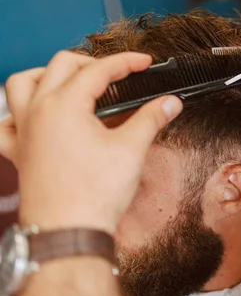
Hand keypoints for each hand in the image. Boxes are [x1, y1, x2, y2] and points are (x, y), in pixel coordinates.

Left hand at [0, 51, 182, 233]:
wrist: (69, 233)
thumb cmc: (94, 195)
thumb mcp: (132, 149)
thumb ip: (151, 118)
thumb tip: (169, 102)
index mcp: (64, 106)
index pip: (98, 70)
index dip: (126, 62)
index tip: (143, 63)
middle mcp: (38, 112)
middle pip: (60, 65)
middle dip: (92, 62)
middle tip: (117, 75)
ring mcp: (24, 132)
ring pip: (22, 84)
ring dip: (47, 75)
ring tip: (72, 82)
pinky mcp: (19, 152)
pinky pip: (7, 123)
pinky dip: (19, 112)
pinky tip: (36, 117)